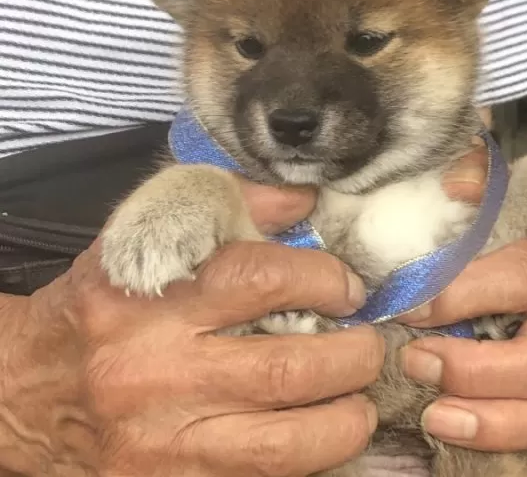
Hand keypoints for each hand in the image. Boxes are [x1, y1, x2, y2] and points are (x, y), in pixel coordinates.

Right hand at [0, 180, 383, 476]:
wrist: (26, 389)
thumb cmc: (98, 305)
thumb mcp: (142, 238)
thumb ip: (226, 205)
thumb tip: (304, 200)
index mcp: (150, 299)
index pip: (259, 281)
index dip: (323, 280)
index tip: (348, 287)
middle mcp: (154, 373)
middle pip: (285, 369)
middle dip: (352, 355)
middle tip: (368, 342)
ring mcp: (160, 443)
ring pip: (283, 444)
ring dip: (346, 420)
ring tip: (360, 397)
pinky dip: (309, 461)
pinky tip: (322, 433)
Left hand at [399, 146, 526, 454]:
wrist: (506, 257)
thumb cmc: (487, 230)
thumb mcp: (481, 193)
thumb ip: (471, 177)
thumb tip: (454, 182)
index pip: (518, 280)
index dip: (462, 296)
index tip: (408, 305)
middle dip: (473, 371)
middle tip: (414, 361)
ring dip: (489, 421)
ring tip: (432, 416)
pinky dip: (500, 444)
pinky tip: (453, 435)